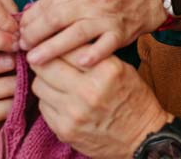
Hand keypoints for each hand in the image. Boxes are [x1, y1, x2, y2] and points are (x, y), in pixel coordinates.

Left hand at [20, 0, 164, 65]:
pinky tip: (77, 64)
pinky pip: (104, 46)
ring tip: (35, 60)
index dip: (30, 18)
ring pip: (75, 34)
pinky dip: (91, 55)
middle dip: (35, 34)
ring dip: (52, 48)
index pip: (48, 2)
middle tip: (22, 47)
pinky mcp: (120, 33)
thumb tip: (33, 13)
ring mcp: (107, 16)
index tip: (19, 31)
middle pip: (56, 18)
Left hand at [31, 48, 169, 158]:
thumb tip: (62, 42)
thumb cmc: (133, 100)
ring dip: (44, 81)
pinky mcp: (64, 130)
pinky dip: (48, 100)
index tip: (50, 42)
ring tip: (55, 81)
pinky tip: (61, 100)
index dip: (55, 42)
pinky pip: (43, 106)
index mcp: (105, 70)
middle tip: (43, 58)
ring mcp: (74, 113)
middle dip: (43, 60)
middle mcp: (88, 91)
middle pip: (46, 65)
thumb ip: (93, 55)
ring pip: (39, 85)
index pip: (66, 47)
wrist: (142, 139)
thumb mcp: (122, 69)